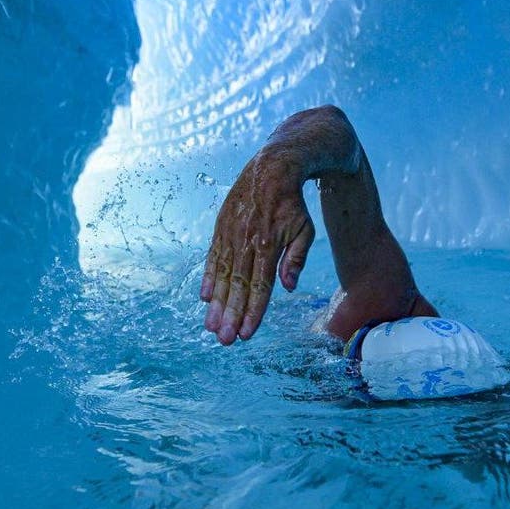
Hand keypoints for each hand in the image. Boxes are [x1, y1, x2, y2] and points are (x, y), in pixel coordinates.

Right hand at [200, 152, 315, 343]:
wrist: (271, 168)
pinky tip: (205, 297)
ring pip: (222, 275)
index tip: (246, 334)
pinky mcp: (220, 228)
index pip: (260, 286)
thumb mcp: (304, 230)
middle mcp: (246, 242)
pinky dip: (208, 278)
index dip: (252, 311)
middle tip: (224, 340)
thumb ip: (295, 259)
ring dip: (217, 303)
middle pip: (238, 285)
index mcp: (268, 245)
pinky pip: (212, 257)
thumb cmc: (292, 205)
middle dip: (231, 315)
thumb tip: (288, 287)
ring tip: (211, 327)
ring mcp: (230, 235)